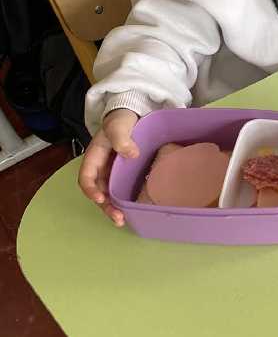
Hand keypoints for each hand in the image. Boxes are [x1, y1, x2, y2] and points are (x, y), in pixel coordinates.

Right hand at [78, 109, 138, 226]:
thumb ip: (121, 138)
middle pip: (98, 191)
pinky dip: (123, 201)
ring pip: (108, 194)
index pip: (86, 177)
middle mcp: (100, 168)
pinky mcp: (123, 175)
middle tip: (118, 218)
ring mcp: (111, 172)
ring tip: (123, 221)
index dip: (91, 190)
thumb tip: (131, 154)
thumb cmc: (120, 119)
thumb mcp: (119, 125)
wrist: (131, 115)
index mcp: (94, 156)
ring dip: (113, 208)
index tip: (101, 199)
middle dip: (105, 207)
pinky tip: (132, 211)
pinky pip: (120, 190)